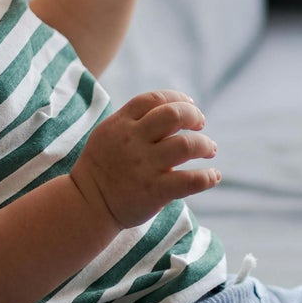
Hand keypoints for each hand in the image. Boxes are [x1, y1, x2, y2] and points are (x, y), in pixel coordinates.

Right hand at [71, 90, 219, 228]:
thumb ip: (134, 120)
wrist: (88, 204)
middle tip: (201, 124)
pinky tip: (213, 176)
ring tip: (210, 149)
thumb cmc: (103, 167)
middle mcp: (133, 141)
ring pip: (187, 145)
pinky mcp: (154, 191)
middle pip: (174, 115)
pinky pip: (190, 180)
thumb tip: (172, 108)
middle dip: (194, 115)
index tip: (190, 105)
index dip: (178, 98)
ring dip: (205, 144)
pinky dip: (208, 177)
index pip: (155, 99)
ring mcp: (144, 166)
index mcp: (121, 124)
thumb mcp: (108, 133)